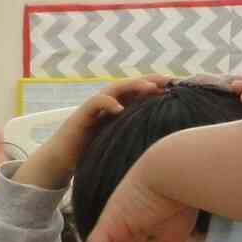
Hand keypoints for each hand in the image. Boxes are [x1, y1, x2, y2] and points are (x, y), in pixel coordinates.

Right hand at [14, 77, 171, 190]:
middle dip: (150, 80)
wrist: (62, 161)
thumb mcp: (122, 141)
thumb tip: (167, 138)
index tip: (179, 86)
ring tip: (149, 88)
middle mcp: (108, 104)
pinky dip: (107, 103)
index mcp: (120, 108)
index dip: (159, 86)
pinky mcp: (81, 115)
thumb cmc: (94, 153)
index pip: (141, 91)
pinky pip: (95, 103)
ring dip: (132, 86)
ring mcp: (94, 108)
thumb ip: (137, 133)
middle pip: (131, 85)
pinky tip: (119, 108)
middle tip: (169, 81)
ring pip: (115, 89)